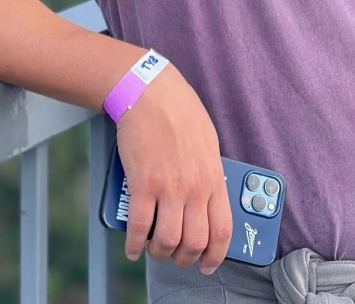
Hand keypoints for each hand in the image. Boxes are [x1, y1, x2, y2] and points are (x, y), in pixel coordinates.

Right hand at [115, 64, 231, 274]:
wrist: (149, 91)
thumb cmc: (178, 110)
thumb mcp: (207, 141)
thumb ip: (209, 172)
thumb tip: (208, 197)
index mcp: (213, 176)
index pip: (222, 229)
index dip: (215, 255)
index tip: (207, 264)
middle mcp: (194, 187)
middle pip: (194, 242)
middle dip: (184, 258)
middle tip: (175, 255)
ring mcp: (168, 187)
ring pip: (167, 241)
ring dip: (159, 252)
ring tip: (153, 248)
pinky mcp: (142, 183)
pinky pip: (138, 227)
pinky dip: (134, 244)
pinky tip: (132, 247)